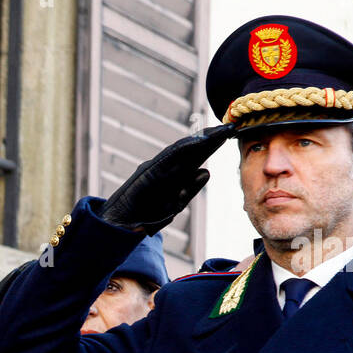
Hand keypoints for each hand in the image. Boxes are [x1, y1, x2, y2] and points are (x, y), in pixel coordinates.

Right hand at [100, 123, 235, 232]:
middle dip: (211, 138)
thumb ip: (190, 189)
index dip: (213, 145)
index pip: (197, 156)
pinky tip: (198, 142)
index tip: (231, 134)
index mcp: (174, 175)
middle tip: (230, 127)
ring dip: (200, 140)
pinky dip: (183, 149)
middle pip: (192, 149)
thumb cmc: (146, 215)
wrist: (121, 224)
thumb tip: (206, 171)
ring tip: (219, 132)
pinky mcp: (149, 172)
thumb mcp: (175, 203)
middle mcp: (166, 167)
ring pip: (182, 149)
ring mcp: (157, 167)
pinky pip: (168, 158)